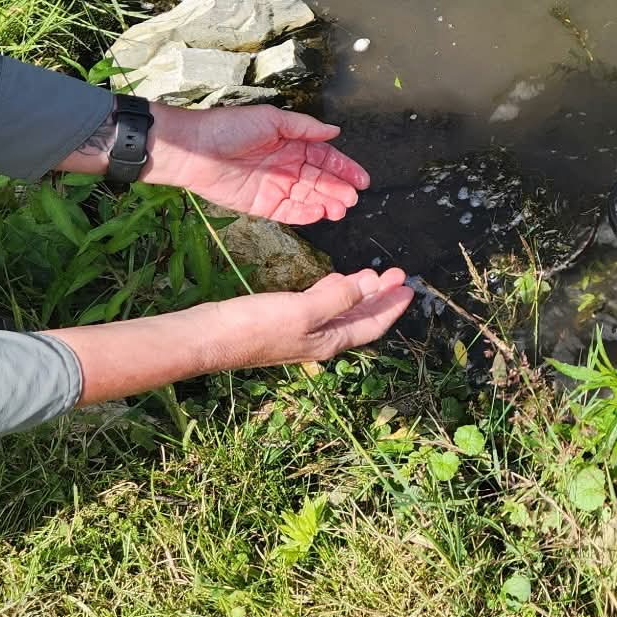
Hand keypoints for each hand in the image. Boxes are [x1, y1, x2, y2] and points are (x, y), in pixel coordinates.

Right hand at [55, 267, 415, 402]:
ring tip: (374, 276)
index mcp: (329, 341)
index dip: (392, 307)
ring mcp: (300, 332)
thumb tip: (369, 285)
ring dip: (359, 293)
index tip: (409, 287)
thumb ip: (338, 297)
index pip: (372, 325)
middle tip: (398, 275)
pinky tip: (334, 282)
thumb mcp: (302, 310)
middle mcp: (318, 340)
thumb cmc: (253, 327)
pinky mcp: (281, 320)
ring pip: (341, 311)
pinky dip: (334, 293)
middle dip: (380, 297)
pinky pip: (320, 306)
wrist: (207, 338)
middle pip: (360, 318)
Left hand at [145, 105, 370, 223]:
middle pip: (320, 181)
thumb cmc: (228, 128)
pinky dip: (304, 214)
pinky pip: (288, 213)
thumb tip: (334, 130)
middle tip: (352, 198)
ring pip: (308, 198)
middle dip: (338, 190)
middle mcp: (286, 166)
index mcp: (291, 144)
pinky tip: (318, 213)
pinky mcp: (262, 205)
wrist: (194, 149)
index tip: (362, 180)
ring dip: (326, 203)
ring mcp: (275, 187)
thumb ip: (304, 127)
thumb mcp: (271, 119)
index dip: (345, 168)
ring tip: (340, 209)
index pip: (325, 158)